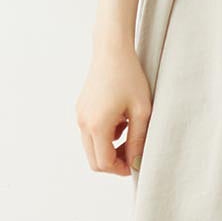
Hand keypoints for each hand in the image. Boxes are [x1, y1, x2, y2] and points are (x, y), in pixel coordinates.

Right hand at [76, 43, 151, 176]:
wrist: (112, 51)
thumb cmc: (129, 77)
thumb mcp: (141, 111)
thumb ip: (138, 140)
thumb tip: (136, 163)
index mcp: (97, 126)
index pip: (104, 163)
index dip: (121, 169)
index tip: (136, 162)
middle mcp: (83, 123)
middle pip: (94, 160)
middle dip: (114, 162)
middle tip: (133, 152)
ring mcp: (80, 116)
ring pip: (92, 148)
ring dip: (110, 148)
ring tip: (129, 130)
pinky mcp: (81, 110)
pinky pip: (90, 133)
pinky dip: (105, 135)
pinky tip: (120, 119)